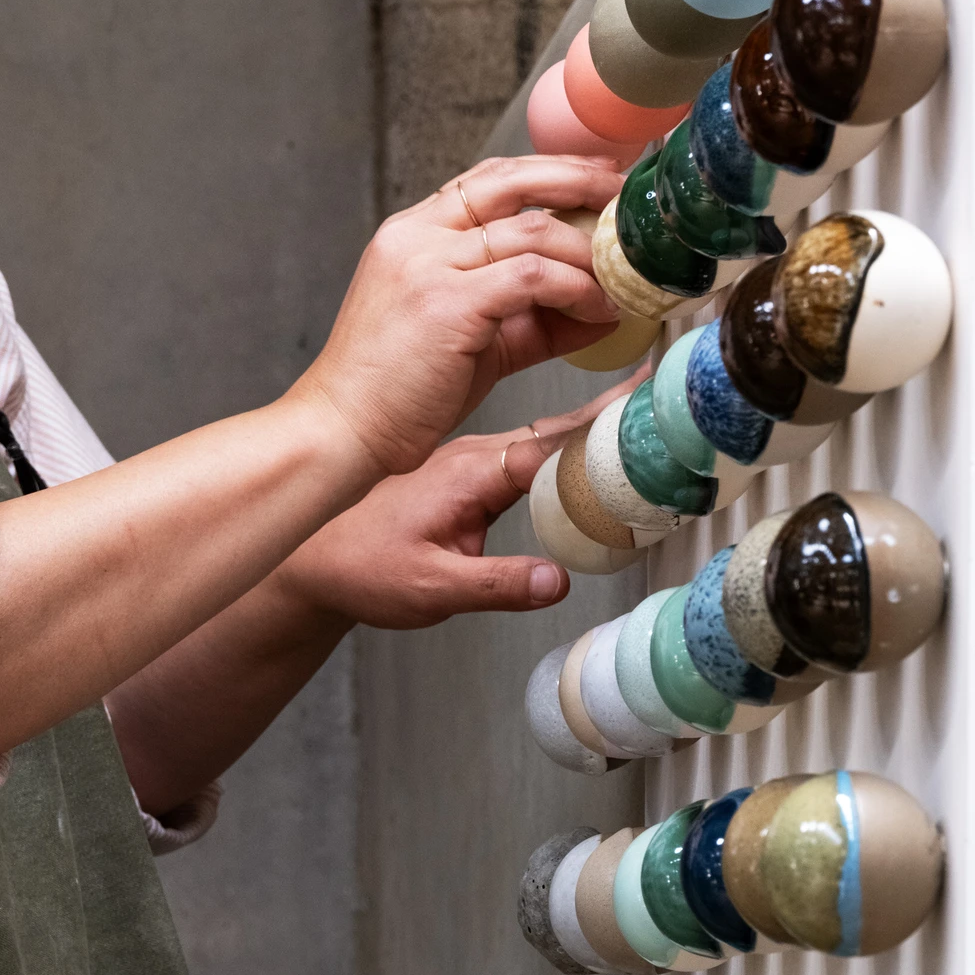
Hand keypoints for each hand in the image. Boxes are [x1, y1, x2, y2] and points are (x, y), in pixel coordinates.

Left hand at [276, 385, 630, 630]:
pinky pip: (524, 448)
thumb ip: (496, 585)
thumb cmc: (358, 568)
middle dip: (613, 410)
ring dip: (591, 421)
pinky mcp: (466, 470)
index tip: (650, 412)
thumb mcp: (429, 588)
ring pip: (543, 434)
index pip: (552, 448)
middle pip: (557, 429)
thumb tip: (558, 583)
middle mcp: (475, 456)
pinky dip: (562, 439)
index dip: (604, 433)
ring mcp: (471, 460)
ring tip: (648, 400)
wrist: (308, 557)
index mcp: (471, 473)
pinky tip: (590, 438)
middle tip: (666, 385)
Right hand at [295, 156, 618, 481]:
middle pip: (512, 181)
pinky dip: (575, 289)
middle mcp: (417, 236)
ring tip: (619, 281)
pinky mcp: (447, 301)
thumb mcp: (468, 338)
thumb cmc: (396, 392)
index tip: (597, 178)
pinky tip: (597, 309)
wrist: (341, 430)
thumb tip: (597, 308)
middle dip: (579, 180)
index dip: (550, 172)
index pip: (489, 180)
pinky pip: (532, 277)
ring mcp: (429, 264)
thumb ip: (526, 316)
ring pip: (533, 231)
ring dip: (588, 254)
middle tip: (624, 196)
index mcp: (411, 234)